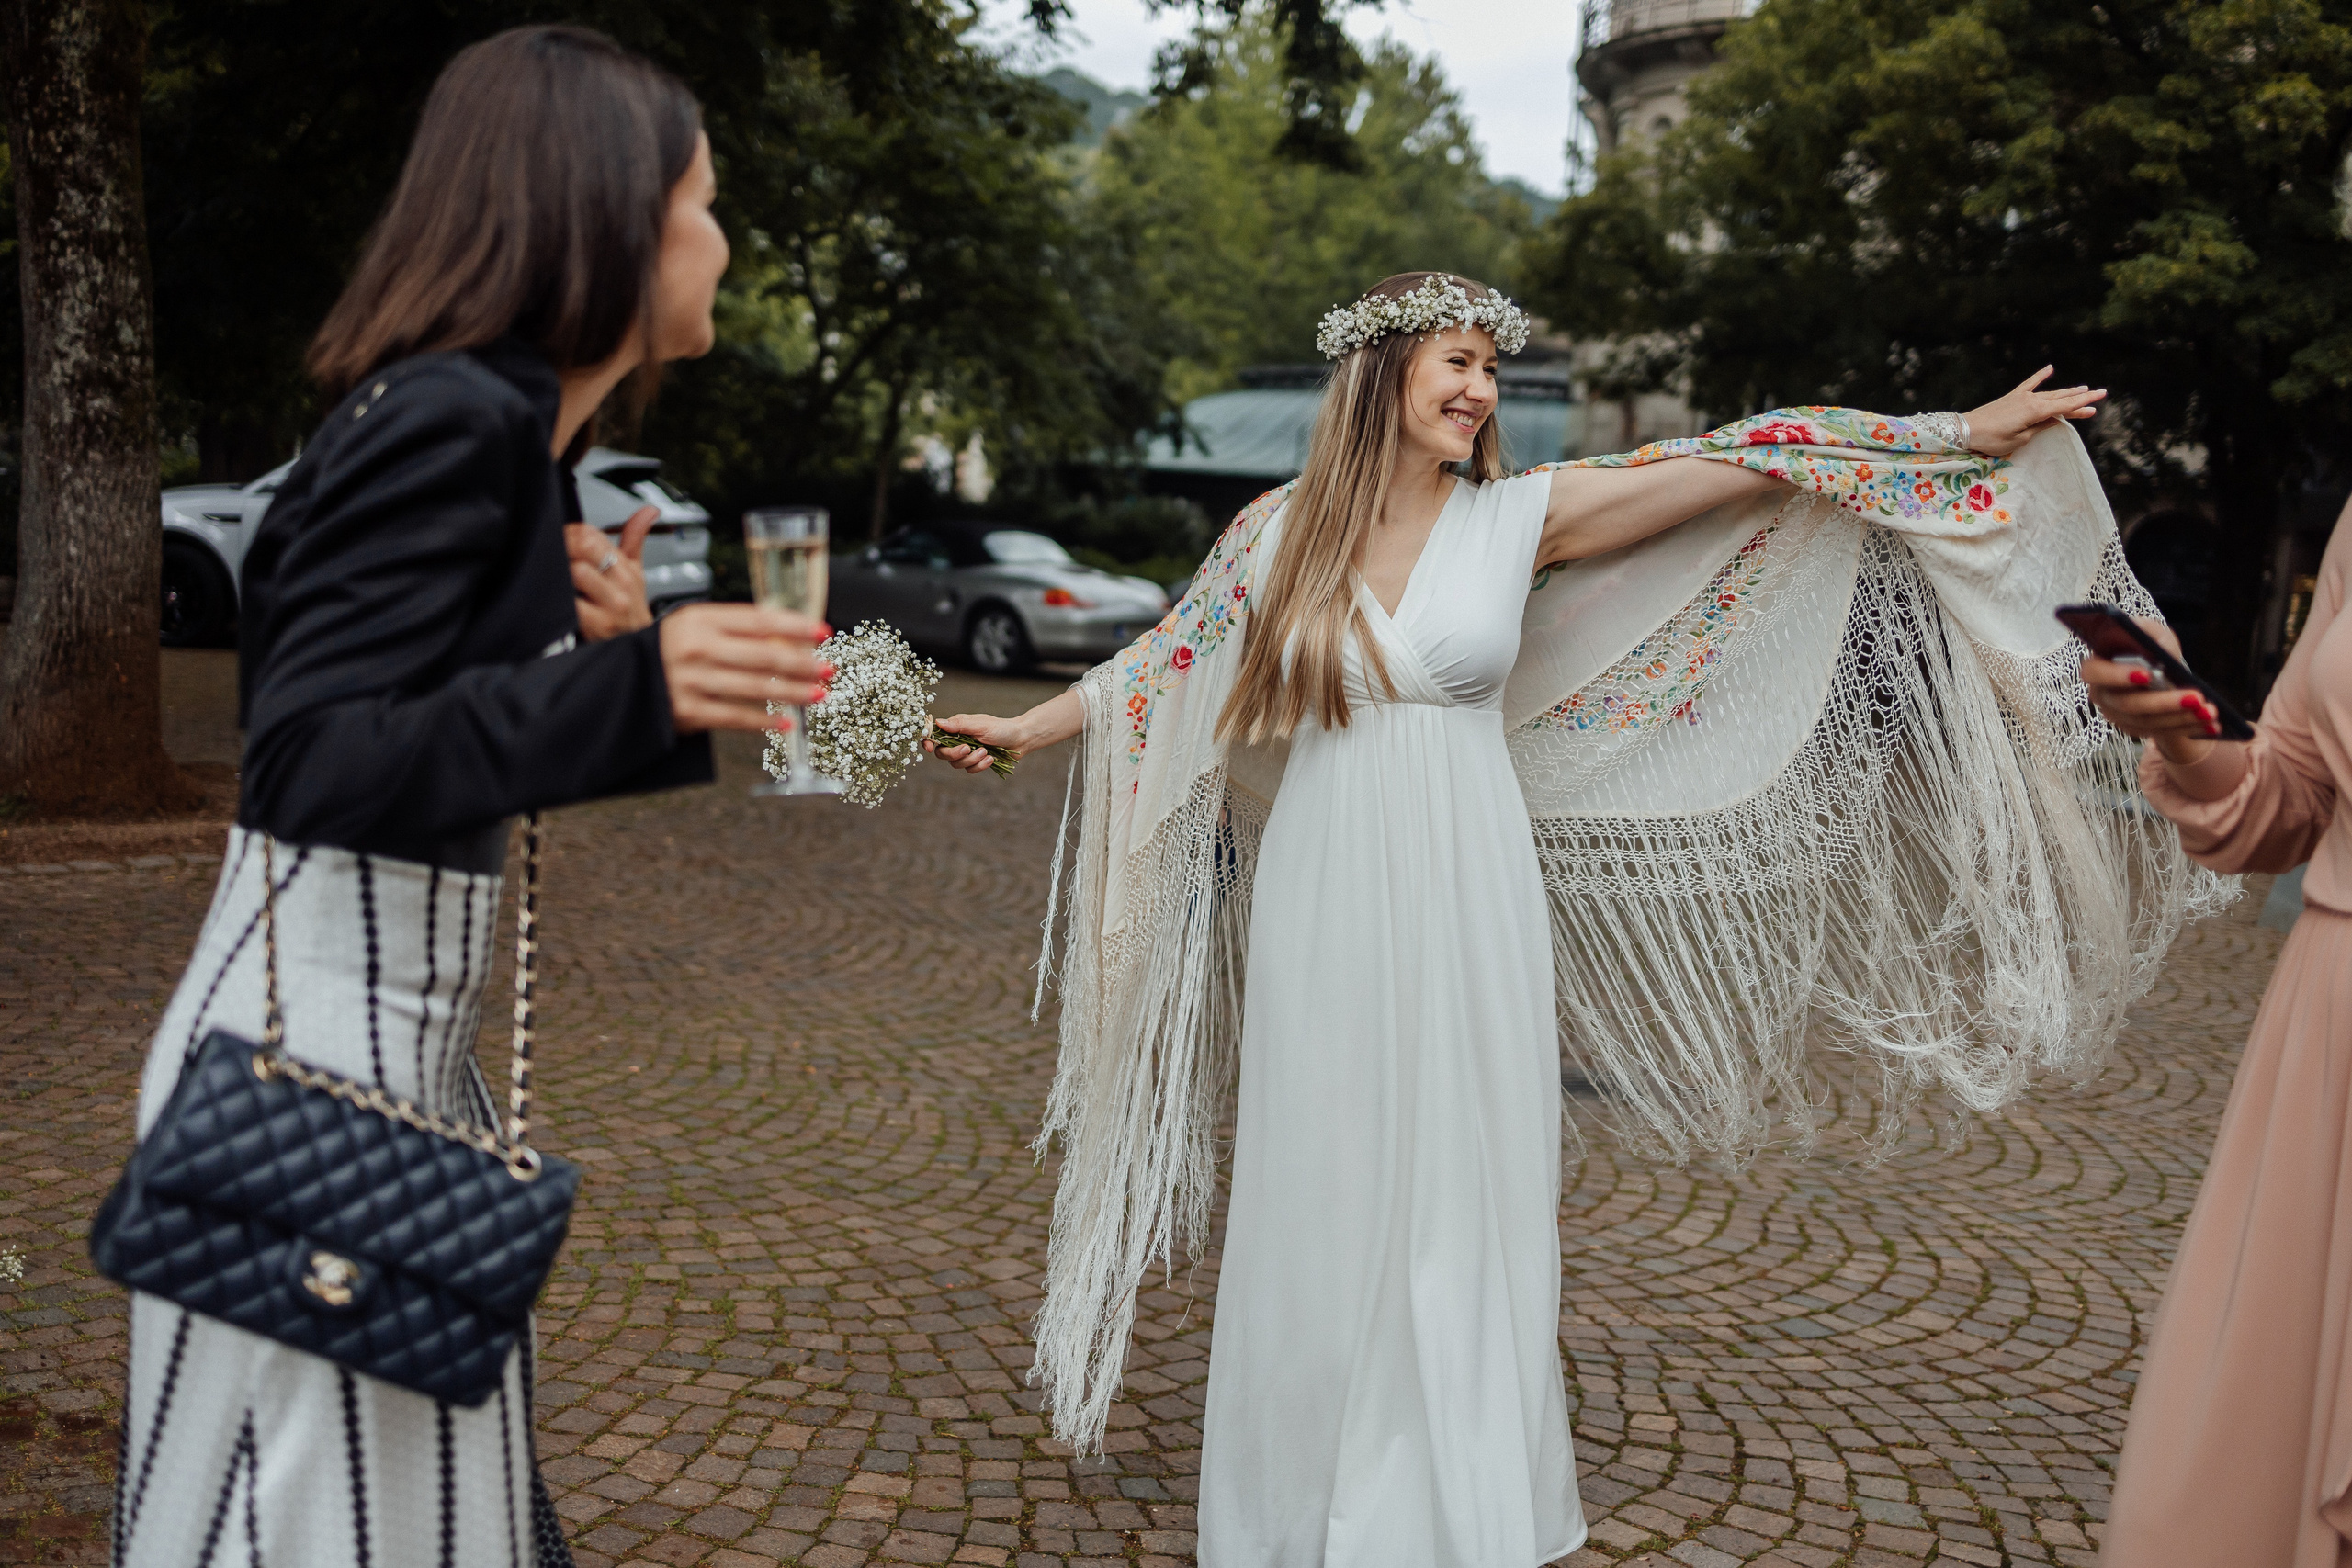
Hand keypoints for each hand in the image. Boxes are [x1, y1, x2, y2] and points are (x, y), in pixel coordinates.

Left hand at [567, 507, 656, 639]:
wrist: (639, 645)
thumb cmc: (632, 609)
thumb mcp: (636, 572)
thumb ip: (635, 538)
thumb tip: (648, 511)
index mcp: (626, 566)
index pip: (593, 534)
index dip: (572, 533)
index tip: (565, 540)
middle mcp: (620, 583)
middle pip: (584, 546)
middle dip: (564, 546)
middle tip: (556, 554)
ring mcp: (610, 604)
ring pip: (577, 571)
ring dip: (561, 572)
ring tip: (558, 577)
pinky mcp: (597, 624)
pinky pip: (572, 603)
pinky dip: (561, 598)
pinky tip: (559, 598)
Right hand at [658, 603, 831, 734]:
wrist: (623, 681)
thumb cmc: (669, 651)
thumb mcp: (695, 627)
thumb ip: (735, 629)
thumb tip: (789, 638)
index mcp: (701, 619)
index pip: (758, 620)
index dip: (795, 626)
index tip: (823, 632)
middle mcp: (696, 647)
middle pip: (763, 655)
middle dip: (802, 663)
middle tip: (828, 668)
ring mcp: (692, 680)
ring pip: (755, 687)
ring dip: (793, 692)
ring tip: (818, 694)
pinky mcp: (688, 711)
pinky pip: (736, 717)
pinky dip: (764, 721)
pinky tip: (786, 722)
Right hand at [927, 713, 1023, 774]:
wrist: (1020, 739)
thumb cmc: (1001, 728)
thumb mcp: (980, 725)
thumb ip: (959, 725)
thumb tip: (938, 722)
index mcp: (956, 727)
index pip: (935, 735)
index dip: (928, 741)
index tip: (928, 747)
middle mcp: (958, 741)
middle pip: (942, 753)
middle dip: (954, 754)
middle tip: (968, 748)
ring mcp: (967, 753)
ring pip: (956, 764)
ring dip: (972, 759)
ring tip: (986, 752)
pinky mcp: (976, 763)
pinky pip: (969, 770)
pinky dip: (980, 765)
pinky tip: (991, 759)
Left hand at [1962, 368, 2105, 456]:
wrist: (1966, 429)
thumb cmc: (1992, 439)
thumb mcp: (2019, 439)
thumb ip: (2039, 427)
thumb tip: (2055, 419)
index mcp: (2036, 411)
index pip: (2066, 407)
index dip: (2084, 403)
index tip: (2100, 399)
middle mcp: (2032, 400)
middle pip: (2061, 399)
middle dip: (2081, 397)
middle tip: (2100, 394)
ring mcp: (2021, 396)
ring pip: (2049, 393)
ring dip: (2066, 391)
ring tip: (2083, 388)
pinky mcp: (2012, 396)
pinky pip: (2029, 383)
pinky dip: (2040, 376)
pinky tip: (2050, 368)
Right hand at [2079, 617, 2230, 767]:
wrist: (2154, 666)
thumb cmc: (2147, 644)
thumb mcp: (2150, 631)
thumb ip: (2152, 634)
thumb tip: (2163, 652)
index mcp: (2097, 666)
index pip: (2095, 673)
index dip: (2118, 675)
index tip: (2147, 674)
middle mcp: (2103, 695)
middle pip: (2128, 704)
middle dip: (2164, 702)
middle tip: (2196, 697)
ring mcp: (2118, 715)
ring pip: (2147, 722)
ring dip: (2181, 718)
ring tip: (2210, 711)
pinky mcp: (2137, 728)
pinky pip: (2162, 732)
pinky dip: (2188, 728)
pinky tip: (2212, 725)